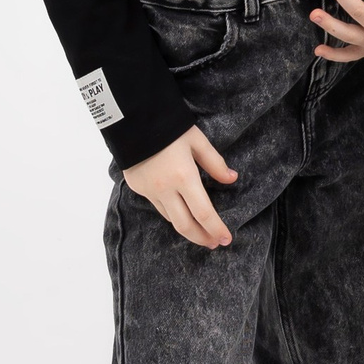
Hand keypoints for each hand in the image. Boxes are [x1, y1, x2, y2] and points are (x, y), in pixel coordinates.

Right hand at [125, 125, 237, 248]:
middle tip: (214, 243)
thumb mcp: (197, 140)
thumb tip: (231, 179)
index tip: (226, 239)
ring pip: (170, 218)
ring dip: (187, 228)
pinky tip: (181, 212)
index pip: (204, 213)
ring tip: (200, 231)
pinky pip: (158, 206)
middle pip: (185, 225)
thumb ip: (215, 162)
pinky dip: (172, 213)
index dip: (216, 228)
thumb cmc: (170, 127)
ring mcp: (149, 191)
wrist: (132, 120)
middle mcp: (165, 189)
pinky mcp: (138, 188)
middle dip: (202, 237)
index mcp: (184, 177)